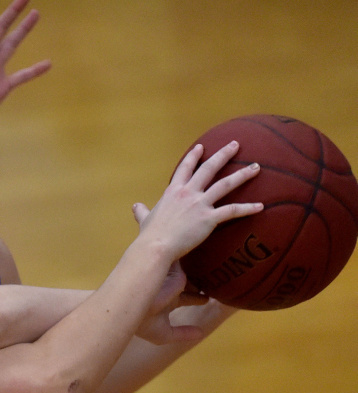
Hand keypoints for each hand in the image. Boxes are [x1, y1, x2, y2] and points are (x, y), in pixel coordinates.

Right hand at [134, 141, 262, 259]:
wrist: (156, 246)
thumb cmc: (149, 235)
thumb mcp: (145, 219)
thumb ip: (142, 211)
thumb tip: (135, 206)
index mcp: (173, 191)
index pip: (185, 168)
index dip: (193, 156)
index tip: (202, 147)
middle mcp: (188, 192)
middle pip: (209, 168)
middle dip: (224, 154)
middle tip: (236, 145)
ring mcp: (199, 204)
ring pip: (225, 184)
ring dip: (242, 174)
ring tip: (256, 167)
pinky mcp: (209, 218)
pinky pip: (232, 210)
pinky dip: (247, 208)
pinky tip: (260, 206)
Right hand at [134, 260, 207, 344]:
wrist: (131, 306)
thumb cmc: (143, 322)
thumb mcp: (163, 334)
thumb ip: (183, 334)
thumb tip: (201, 334)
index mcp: (169, 300)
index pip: (188, 297)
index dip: (197, 299)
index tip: (207, 298)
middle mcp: (170, 287)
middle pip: (190, 282)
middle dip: (199, 281)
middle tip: (215, 279)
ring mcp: (172, 277)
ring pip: (190, 270)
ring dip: (200, 269)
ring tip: (215, 266)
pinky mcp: (173, 266)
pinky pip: (188, 260)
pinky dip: (196, 257)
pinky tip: (208, 255)